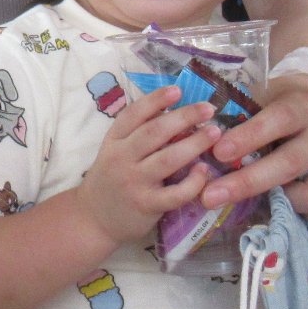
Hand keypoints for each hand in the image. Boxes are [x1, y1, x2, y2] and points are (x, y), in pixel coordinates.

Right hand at [78, 87, 224, 247]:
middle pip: (154, 132)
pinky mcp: (147, 205)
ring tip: (214, 133)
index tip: (178, 89)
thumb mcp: (115, 152)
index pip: (132, 115)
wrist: (93, 219)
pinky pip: (174, 193)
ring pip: (168, 159)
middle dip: (183, 117)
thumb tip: (175, 112)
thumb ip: (137, 135)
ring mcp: (134, 182)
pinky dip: (192, 182)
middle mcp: (121, 158)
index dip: (155, 100)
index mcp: (114, 141)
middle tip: (208, 108)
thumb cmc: (111, 180)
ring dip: (194, 144)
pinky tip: (204, 171)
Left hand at [203, 72, 307, 217]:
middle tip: (211, 197)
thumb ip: (239, 121)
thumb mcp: (263, 102)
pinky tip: (291, 199)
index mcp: (304, 106)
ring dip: (282, 201)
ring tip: (269, 196)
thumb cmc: (282, 109)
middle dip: (247, 183)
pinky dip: (302, 211)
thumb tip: (198, 147)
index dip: (249, 137)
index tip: (218, 152)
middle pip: (289, 164)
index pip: (278, 120)